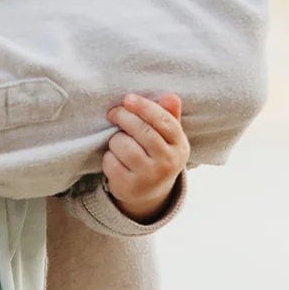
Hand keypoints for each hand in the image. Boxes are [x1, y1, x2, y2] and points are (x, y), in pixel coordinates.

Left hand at [102, 91, 187, 222]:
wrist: (149, 193)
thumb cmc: (156, 155)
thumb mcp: (167, 137)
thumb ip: (168, 115)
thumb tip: (170, 96)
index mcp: (180, 146)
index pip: (163, 120)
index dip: (144, 107)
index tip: (127, 99)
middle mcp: (168, 163)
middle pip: (142, 130)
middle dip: (124, 116)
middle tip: (114, 113)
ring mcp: (149, 177)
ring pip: (123, 144)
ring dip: (116, 139)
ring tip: (119, 142)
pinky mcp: (130, 187)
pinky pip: (111, 161)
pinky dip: (108, 157)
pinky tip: (115, 160)